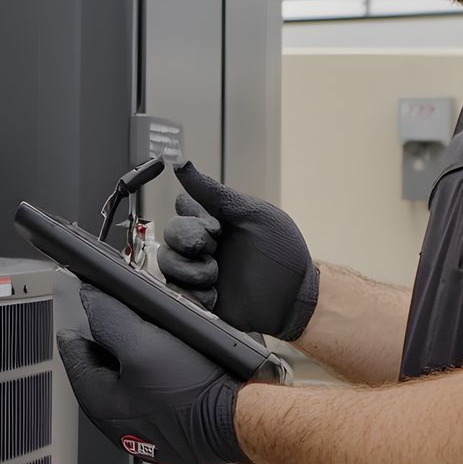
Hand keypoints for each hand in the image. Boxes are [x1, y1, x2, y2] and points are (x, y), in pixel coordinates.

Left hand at [56, 281, 250, 463]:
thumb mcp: (143, 344)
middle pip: (103, 365)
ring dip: (141, 354)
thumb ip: (109, 319)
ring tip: (160, 335)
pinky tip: (181, 361)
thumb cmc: (195, 393)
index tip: (88, 303)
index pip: (74, 353)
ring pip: (132, 378)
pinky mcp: (170, 428)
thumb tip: (89, 299)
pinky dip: (163, 373)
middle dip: (114, 338)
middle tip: (129, 315)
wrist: (241, 421)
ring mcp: (145, 427)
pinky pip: (157, 391)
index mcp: (100, 403)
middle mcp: (118, 421)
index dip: (81, 321)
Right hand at [157, 162, 319, 341]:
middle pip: (170, 232)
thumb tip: (181, 164)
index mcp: (215, 220)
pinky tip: (214, 295)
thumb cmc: (282, 251)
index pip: (183, 207)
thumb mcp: (251, 214)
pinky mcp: (198, 299)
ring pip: (167, 262)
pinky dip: (193, 293)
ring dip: (190, 268)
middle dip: (190, 239)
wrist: (295, 296)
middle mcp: (204, 244)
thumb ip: (214, 192)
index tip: (217, 225)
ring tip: (215, 275)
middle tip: (215, 248)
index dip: (193, 215)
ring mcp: (199, 272)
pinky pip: (175, 293)